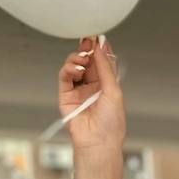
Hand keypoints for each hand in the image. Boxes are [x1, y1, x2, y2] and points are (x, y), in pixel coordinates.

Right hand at [58, 37, 125, 159]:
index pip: (102, 62)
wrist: (99, 142)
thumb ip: (106, 68)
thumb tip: (101, 47)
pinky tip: (76, 67)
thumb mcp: (113, 91)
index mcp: (107, 85)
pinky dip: (69, 68)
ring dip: (77, 58)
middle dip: (87, 49)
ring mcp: (78, 90)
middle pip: (88, 61)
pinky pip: (65, 76)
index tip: (99, 36)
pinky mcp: (66, 95)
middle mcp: (92, 86)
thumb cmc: (111, 123)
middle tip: (88, 39)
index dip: (100, 49)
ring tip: (83, 58)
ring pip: (74, 66)